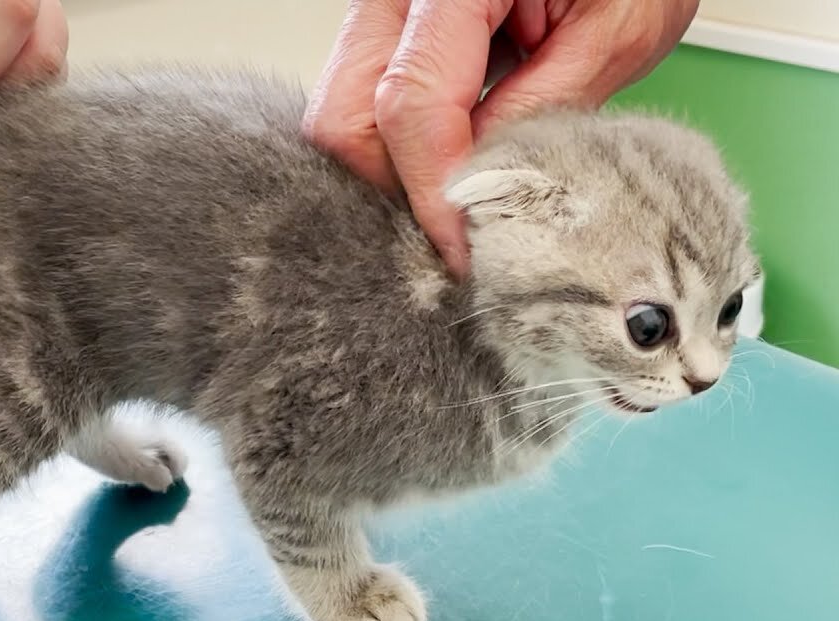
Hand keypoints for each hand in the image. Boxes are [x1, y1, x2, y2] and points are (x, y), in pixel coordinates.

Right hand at [304, 0, 697, 278]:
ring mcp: (385, 8)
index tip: (466, 252)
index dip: (433, 192)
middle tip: (457, 236)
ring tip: (466, 195)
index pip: (408, 105)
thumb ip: (547, 108)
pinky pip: (369, 102)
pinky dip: (405, 145)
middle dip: (394, 190)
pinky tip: (458, 158)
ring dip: (398, 170)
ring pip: (344, 117)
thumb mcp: (621, 23)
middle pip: (343, 119)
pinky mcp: (392, 30)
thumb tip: (490, 193)